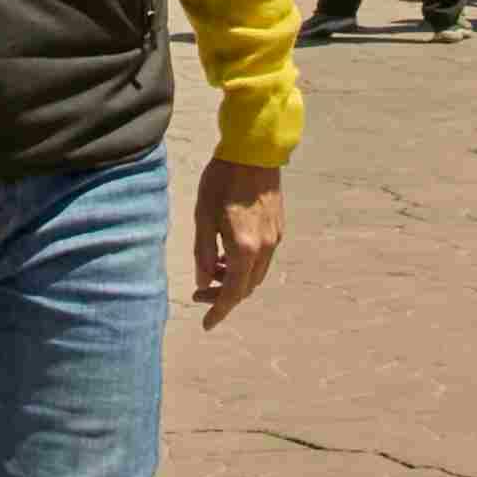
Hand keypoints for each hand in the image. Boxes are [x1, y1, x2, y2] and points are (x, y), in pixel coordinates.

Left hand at [190, 158, 282, 327]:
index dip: (218, 311)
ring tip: (211, 267)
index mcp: (244, 248)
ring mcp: (275, 238)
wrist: (254, 152)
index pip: (232, 293)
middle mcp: (265, 248)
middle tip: (199, 291)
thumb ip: (203, 253)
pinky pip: (262, 258)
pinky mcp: (278, 227)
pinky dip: (244, 265)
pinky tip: (227, 252)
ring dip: (234, 279)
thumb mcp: (203, 217)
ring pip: (255, 274)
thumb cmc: (222, 181)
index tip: (206, 324)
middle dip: (222, 295)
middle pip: (246, 287)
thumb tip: (202, 280)